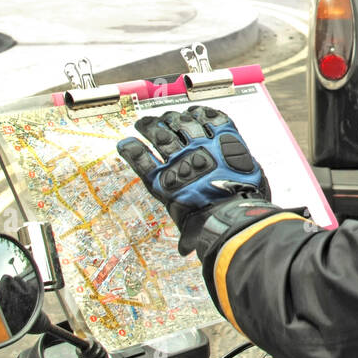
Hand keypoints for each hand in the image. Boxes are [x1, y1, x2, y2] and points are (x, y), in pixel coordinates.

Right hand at [117, 106, 270, 255]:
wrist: (232, 216)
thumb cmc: (210, 227)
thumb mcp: (191, 230)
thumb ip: (188, 231)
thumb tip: (186, 247)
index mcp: (166, 183)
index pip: (141, 160)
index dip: (131, 150)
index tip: (125, 143)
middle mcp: (179, 161)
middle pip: (158, 134)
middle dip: (148, 126)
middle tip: (144, 122)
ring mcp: (202, 147)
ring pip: (180, 123)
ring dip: (171, 117)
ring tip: (167, 116)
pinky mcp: (225, 139)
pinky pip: (212, 118)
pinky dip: (203, 112)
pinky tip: (197, 110)